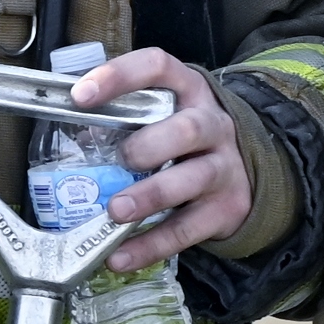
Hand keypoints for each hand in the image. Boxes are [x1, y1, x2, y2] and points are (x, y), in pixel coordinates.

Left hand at [74, 48, 251, 271]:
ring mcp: (223, 168)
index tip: (81, 95)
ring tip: (116, 210)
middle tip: (120, 158)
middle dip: (150, 144)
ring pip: (194, 177)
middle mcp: (212, 125)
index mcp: (189, 92)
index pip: (158, 67)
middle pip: (188, 128)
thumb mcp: (166, 117)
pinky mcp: (226, 209)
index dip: (120, 77)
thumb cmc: (188, 141)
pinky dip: (151, 245)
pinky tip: (119, 256)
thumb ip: (127, 120)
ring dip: (151, 195)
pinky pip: (187, 229)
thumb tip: (76, 133)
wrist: (248, 173)